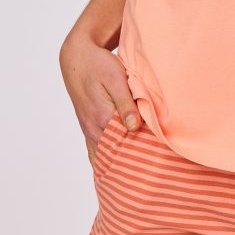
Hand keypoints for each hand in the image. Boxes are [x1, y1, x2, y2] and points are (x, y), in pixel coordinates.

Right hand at [59, 31, 143, 167]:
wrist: (77, 58)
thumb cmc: (99, 66)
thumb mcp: (115, 79)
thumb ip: (125, 104)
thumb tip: (133, 127)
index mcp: (103, 118)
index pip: (125, 144)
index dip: (142, 153)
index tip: (158, 161)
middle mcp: (94, 128)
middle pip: (115, 154)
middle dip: (131, 164)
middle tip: (151, 173)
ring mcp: (89, 130)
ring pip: (104, 156)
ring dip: (119, 164)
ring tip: (137, 176)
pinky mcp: (88, 127)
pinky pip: (94, 152)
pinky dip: (105, 161)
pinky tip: (114, 170)